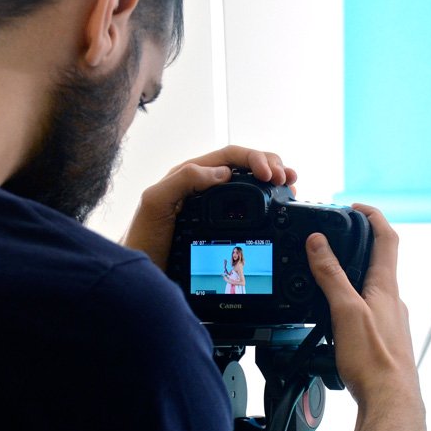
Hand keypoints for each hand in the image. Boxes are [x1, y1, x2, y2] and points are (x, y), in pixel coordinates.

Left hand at [122, 145, 295, 270]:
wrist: (141, 274)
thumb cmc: (143, 239)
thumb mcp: (156, 203)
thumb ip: (183, 180)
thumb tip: (222, 172)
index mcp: (190, 175)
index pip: (231, 156)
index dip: (255, 158)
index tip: (272, 174)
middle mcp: (203, 187)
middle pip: (245, 166)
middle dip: (271, 165)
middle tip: (288, 179)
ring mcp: (212, 207)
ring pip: (249, 185)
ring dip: (272, 182)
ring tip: (289, 187)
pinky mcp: (218, 228)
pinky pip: (246, 209)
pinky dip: (265, 203)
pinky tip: (275, 207)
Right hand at [306, 205, 424, 429]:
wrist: (390, 402)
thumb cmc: (374, 361)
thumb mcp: (345, 311)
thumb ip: (331, 276)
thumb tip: (318, 243)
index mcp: (386, 286)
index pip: (386, 237)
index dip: (372, 215)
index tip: (354, 206)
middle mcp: (393, 300)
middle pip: (380, 261)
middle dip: (359, 245)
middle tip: (337, 238)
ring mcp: (391, 320)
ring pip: (373, 288)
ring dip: (354, 277)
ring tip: (330, 278)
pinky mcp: (384, 340)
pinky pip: (369, 311)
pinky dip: (354, 303)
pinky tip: (338, 320)